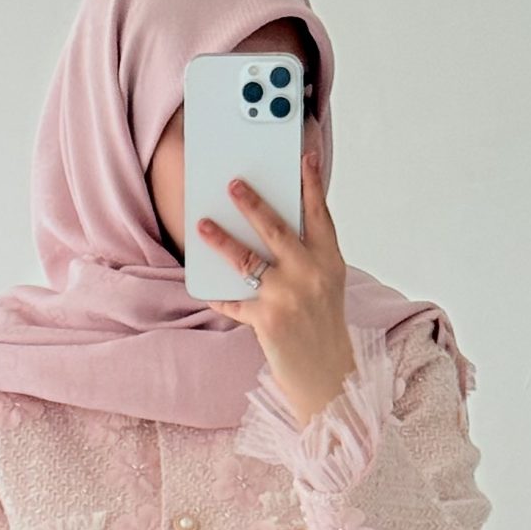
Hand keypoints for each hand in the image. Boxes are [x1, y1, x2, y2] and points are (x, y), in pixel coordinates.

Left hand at [196, 143, 354, 427]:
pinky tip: (204, 287)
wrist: (326, 374)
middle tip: (233, 183)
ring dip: (221, 239)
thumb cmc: (322, 325)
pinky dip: (218, 294)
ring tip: (201, 224)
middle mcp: (311, 274)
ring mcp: (288, 297)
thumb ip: (307, 255)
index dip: (311, 183)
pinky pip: (234, 301)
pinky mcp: (268, 321)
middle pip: (277, 229)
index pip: (319, 214)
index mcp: (329, 261)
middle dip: (252, 203)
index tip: (304, 155)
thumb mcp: (326, 285)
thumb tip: (271, 228)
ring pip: (248, 259)